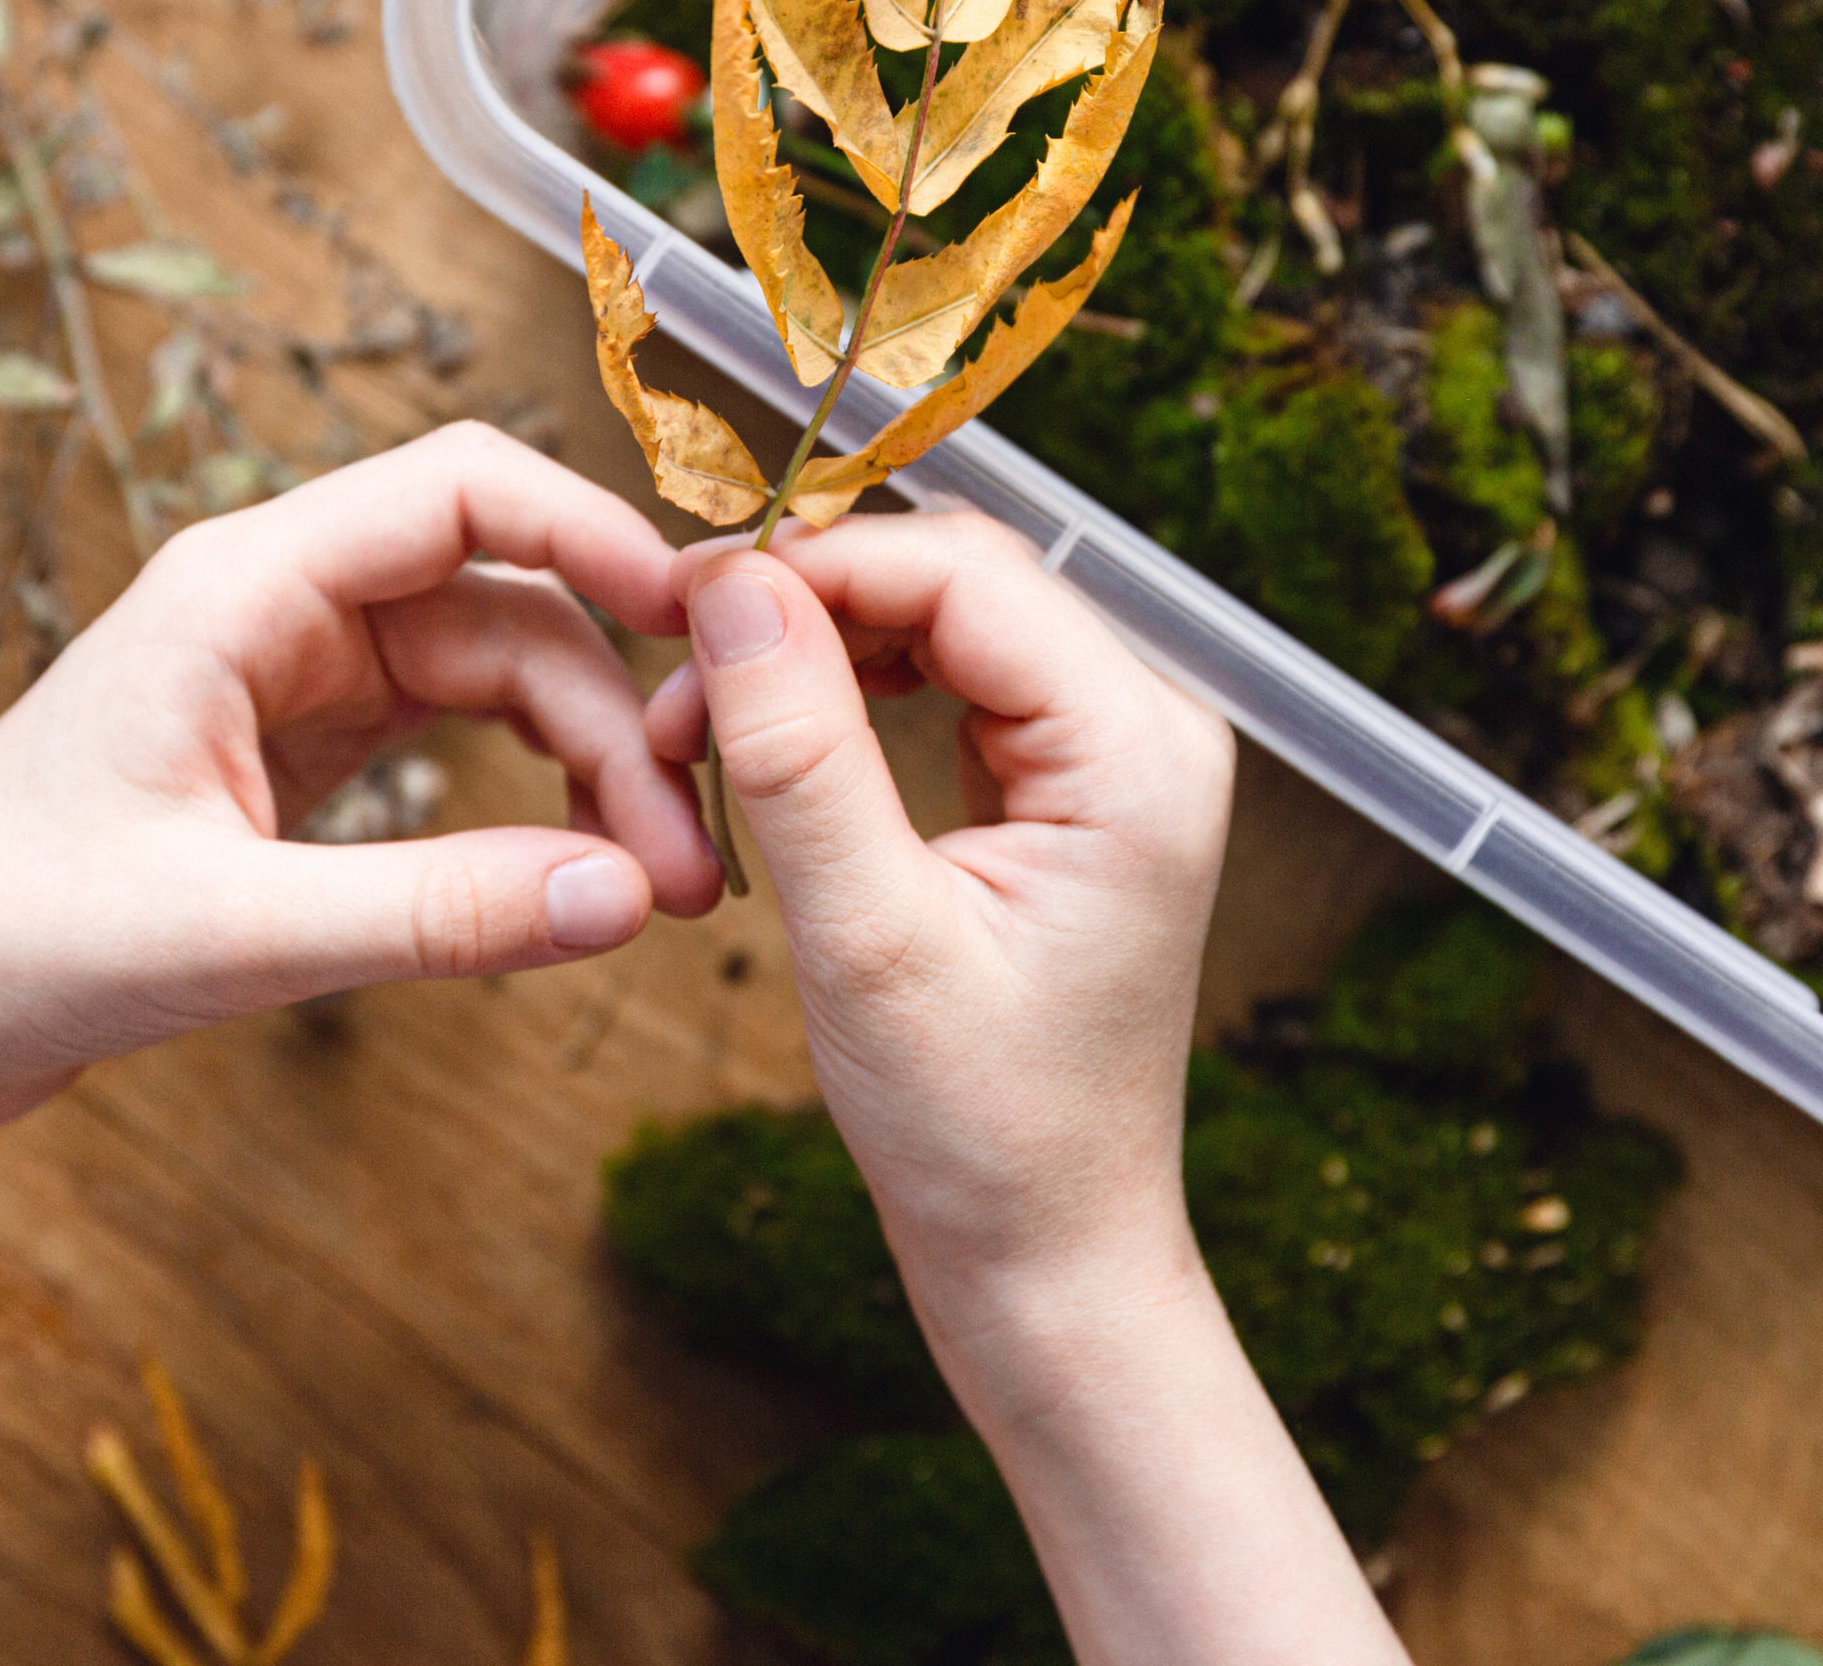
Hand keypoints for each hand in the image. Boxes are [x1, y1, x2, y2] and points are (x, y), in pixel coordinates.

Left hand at [0, 420, 715, 1124]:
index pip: (461, 489)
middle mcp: (275, 611)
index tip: (700, 624)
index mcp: (241, 586)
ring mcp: (287, 682)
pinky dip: (524, 810)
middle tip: (684, 864)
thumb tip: (625, 899)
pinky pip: (451, 751)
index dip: (595, 531)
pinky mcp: (293, 760)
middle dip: (610, 717)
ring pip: (494, 680)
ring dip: (582, 770)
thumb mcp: (230, 935)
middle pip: (507, 605)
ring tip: (652, 893)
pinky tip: (569, 886)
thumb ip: (434, 916)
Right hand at [645, 513, 1233, 1319]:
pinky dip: (849, 690)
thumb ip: (802, 754)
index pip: (966, 575)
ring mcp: (1111, 758)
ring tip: (703, 721)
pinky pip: (947, 682)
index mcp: (1140, 754)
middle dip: (808, 601)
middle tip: (673, 668)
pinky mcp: (1064, 789)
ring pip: (944, 620)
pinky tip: (770, 740)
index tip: (679, 599)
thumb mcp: (869, 942)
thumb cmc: (984, 1135)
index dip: (816, 562)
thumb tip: (733, 589)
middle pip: (960, 579)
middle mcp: (1148, 731)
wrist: (1049, 1261)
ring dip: (817, 644)